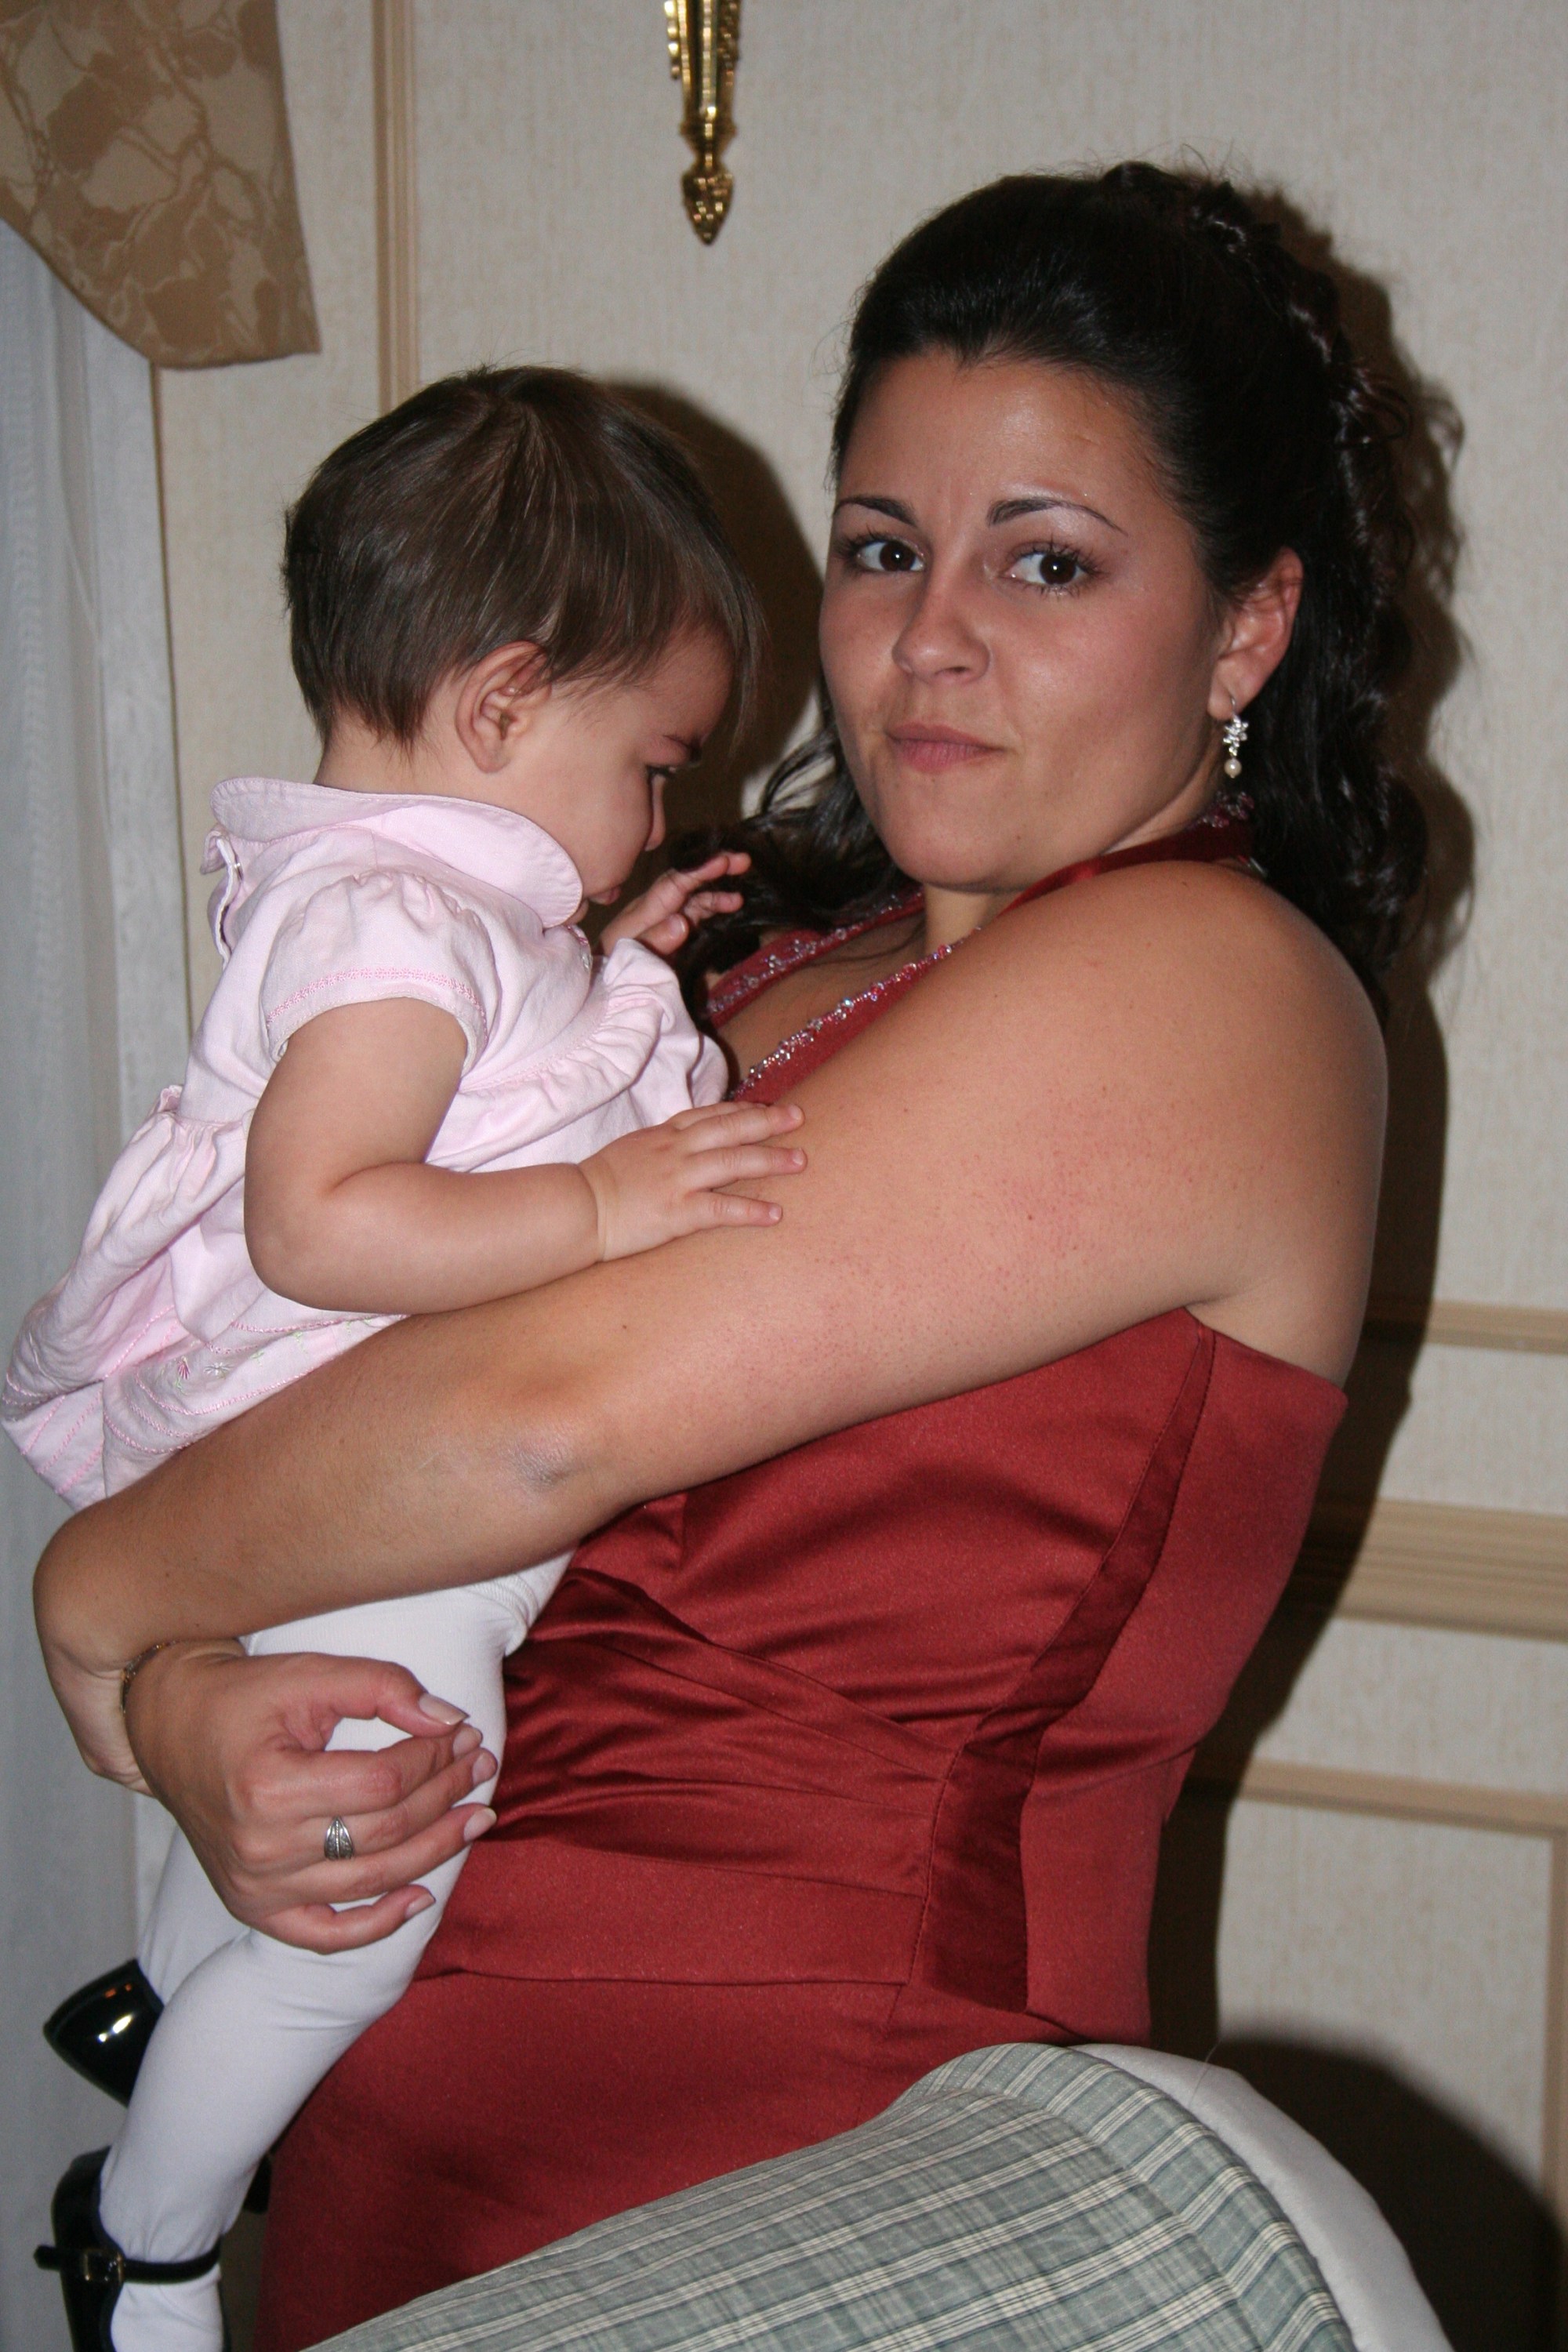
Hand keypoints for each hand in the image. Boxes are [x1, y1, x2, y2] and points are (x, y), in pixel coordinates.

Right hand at [123, 1642, 498, 1949]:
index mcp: (267, 1788)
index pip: (382, 1783)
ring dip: (434, 1850)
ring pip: (371, 1882)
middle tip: (482, 1765)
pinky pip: (327, 1935)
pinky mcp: (254, 1909)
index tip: (464, 1732)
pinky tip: (422, 1897)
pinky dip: (378, 1924)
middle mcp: (259, 1849)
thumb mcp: (308, 1674)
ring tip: (475, 1816)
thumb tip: (448, 1719)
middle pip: (384, 1832)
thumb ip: (380, 1687)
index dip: (433, 1758)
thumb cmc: (240, 1698)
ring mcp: (255, 1888)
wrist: (168, 1730)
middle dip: (445, 1796)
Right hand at [580, 1100, 805, 1259]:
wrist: (575, 1207)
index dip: (743, 1109)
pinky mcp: (677, 1211)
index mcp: (664, 1134)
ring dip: (770, 1159)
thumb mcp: (631, 1151)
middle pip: (730, 1128)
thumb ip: (659, 1146)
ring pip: (733, 1161)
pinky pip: (721, 1208)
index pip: (711, 1114)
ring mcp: (678, 1179)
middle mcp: (676, 1150)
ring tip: (801, 1160)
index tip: (768, 1108)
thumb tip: (680, 1147)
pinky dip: (751, 1210)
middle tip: (799, 1116)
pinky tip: (775, 1214)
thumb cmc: (596, 1184)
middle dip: (768, 1121)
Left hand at [600, 852, 749, 957]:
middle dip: (713, 869)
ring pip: (695, 898)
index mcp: (644, 912)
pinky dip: (715, 907)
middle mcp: (656, 909)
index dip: (699, 870)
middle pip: (686, 883)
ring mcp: (666, 920)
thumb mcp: (631, 959)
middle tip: (742, 860)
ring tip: (740, 897)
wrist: (603, 986)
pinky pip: (697, 913)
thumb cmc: (615, 972)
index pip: (674, 884)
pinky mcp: (673, 932)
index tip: (722, 861)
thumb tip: (682, 921)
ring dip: (717, 893)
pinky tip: (732, 907)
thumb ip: (655, 941)